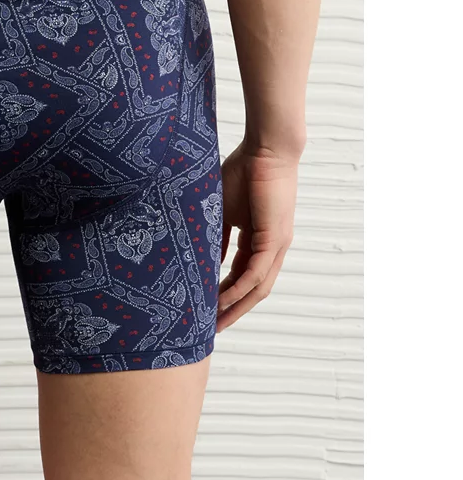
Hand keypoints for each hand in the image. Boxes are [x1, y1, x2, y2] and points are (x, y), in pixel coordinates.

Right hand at [217, 142, 298, 330]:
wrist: (265, 149)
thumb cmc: (244, 171)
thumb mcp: (222, 210)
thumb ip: (216, 235)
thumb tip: (202, 257)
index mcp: (259, 239)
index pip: (241, 276)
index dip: (225, 295)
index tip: (205, 310)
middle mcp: (272, 247)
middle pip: (253, 290)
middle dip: (232, 311)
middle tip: (211, 330)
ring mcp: (276, 245)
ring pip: (257, 288)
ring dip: (236, 308)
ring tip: (214, 324)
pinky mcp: (274, 238)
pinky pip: (256, 273)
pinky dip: (239, 290)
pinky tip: (221, 301)